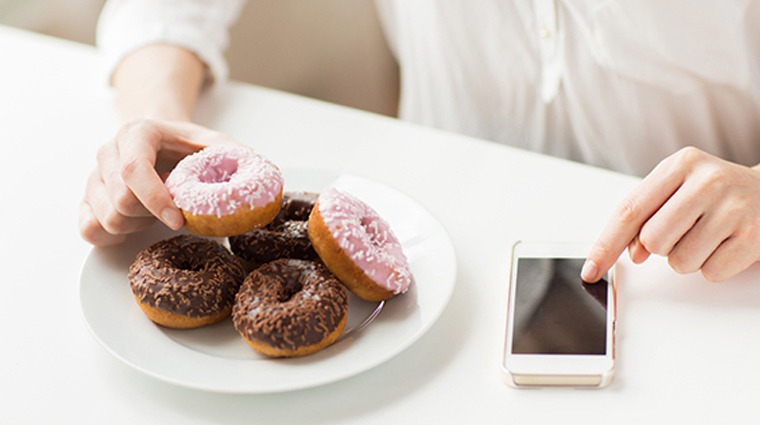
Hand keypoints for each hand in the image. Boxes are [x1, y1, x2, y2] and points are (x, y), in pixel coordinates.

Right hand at [79, 119, 238, 245]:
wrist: (166, 143)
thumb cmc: (193, 148)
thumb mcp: (220, 146)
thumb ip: (239, 159)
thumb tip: (262, 180)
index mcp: (138, 133)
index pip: (134, 169)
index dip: (156, 200)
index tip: (180, 220)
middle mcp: (109, 152)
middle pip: (120, 201)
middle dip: (153, 215)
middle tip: (176, 211)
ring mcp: (94, 177)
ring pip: (107, 219)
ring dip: (138, 226)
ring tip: (158, 213)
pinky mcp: (88, 200)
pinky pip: (89, 230)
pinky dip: (116, 236)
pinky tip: (139, 224)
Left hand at [582, 147, 759, 282]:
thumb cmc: (714, 193)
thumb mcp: (676, 189)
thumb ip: (645, 215)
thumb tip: (631, 251)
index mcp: (680, 165)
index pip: (629, 211)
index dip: (605, 245)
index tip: (590, 269)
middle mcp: (707, 181)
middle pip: (653, 240)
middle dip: (661, 247)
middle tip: (683, 231)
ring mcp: (734, 208)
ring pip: (680, 262)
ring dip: (688, 258)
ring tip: (707, 235)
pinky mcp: (753, 236)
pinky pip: (710, 272)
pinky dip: (713, 266)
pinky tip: (725, 244)